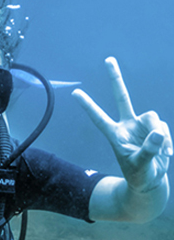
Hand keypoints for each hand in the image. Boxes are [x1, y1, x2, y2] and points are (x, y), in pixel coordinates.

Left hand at [72, 57, 171, 191]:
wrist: (151, 180)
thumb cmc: (139, 175)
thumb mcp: (140, 165)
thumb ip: (149, 150)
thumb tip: (159, 132)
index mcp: (115, 134)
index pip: (98, 117)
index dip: (88, 105)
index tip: (74, 93)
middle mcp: (127, 125)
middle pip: (122, 97)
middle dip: (116, 78)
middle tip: (108, 59)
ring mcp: (142, 125)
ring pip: (154, 118)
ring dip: (160, 136)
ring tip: (162, 154)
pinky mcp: (156, 129)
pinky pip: (164, 128)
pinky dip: (168, 141)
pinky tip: (167, 154)